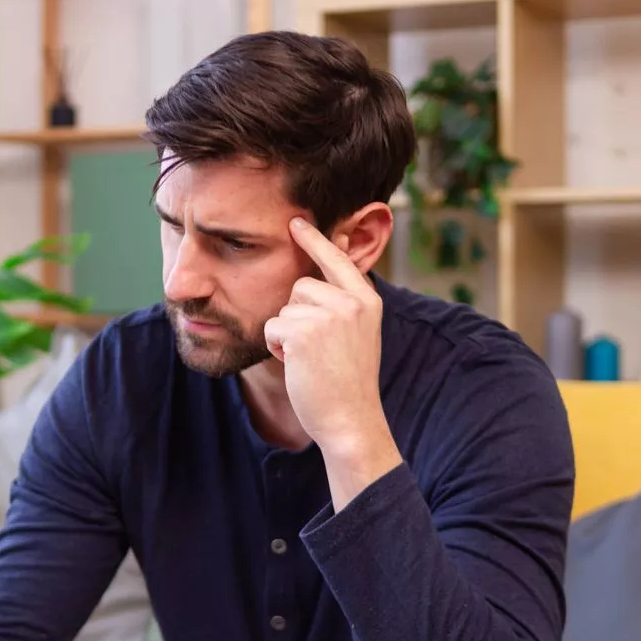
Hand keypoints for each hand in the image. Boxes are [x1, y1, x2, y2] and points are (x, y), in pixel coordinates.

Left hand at [264, 217, 401, 498]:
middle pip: (300, 286)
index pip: (336, 260)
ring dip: (287, 334)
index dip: (314, 240)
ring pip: (284, 308)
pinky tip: (298, 366)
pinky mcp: (303, 332)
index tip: (295, 220)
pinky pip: (272, 327)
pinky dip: (277, 348)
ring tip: (310, 359)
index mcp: (368, 301)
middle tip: (317, 350)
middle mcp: (351, 302)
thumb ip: (342, 303)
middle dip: (296, 315)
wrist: (351, 421)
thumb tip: (320, 272)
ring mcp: (329, 315)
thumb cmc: (348, 383)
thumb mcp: (356, 335)